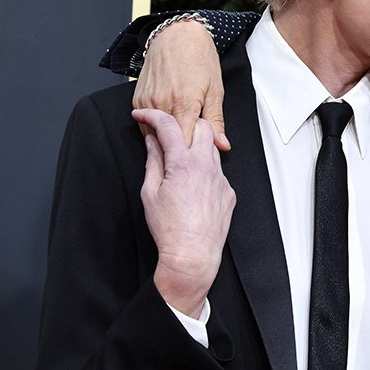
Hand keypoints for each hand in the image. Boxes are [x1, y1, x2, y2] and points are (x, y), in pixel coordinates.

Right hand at [133, 19, 229, 150]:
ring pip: (153, 135)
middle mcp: (161, 103)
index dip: (193, 153)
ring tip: (181, 137)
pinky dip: (156, 129)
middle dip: (180, 149)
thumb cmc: (199, 59)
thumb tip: (222, 145)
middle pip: (168, 141)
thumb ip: (216, 121)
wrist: (177, 36)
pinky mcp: (137, 99)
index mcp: (184, 103)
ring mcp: (146, 101)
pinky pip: (144, 124)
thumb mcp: (215, 90)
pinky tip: (169, 126)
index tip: (200, 159)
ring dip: (166, 139)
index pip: (184, 143)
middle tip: (193, 152)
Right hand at [135, 108, 235, 317]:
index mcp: (184, 164)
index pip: (168, 126)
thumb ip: (153, 162)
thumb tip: (152, 142)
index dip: (152, 115)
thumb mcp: (150, 192)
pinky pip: (217, 171)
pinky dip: (204, 169)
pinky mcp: (228, 191)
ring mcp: (221, 178)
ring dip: (196, 145)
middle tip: (166, 132)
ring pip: (212, 147)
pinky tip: (192, 184)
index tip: (141, 114)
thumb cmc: (169, 228)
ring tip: (178, 159)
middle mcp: (207, 166)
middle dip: (183, 122)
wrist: (193, 255)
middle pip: (201, 126)